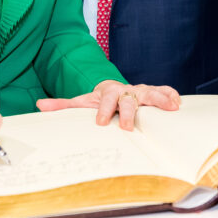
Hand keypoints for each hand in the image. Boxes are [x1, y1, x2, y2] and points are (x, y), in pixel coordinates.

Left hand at [35, 81, 180, 130]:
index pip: (105, 99)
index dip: (103, 109)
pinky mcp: (153, 93)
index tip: (100, 122)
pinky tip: (178, 103)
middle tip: (126, 126)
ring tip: (170, 106)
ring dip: (159, 98)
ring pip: (150, 93)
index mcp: (107, 92)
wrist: (113, 90)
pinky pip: (164, 91)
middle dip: (127, 111)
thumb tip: (39, 105)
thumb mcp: (81, 102)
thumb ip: (62, 105)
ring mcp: (140, 91)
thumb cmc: (98, 101)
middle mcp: (125, 90)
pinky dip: (171, 95)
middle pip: (127, 98)